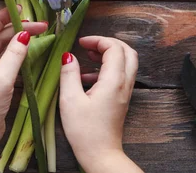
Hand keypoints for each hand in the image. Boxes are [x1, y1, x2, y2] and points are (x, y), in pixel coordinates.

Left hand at [0, 8, 46, 172]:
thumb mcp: (0, 80)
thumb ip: (14, 55)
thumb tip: (26, 35)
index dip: (3, 17)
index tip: (20, 9)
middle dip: (17, 30)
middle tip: (39, 24)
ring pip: (1, 48)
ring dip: (18, 41)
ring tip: (38, 32)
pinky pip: (4, 60)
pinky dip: (16, 54)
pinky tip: (30, 47)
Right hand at [59, 36, 142, 172]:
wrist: (101, 155)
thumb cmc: (85, 131)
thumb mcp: (70, 100)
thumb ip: (69, 74)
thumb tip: (68, 56)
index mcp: (114, 81)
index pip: (114, 47)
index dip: (98, 40)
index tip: (81, 42)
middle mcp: (124, 84)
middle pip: (127, 51)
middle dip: (108, 43)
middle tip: (89, 45)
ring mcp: (125, 92)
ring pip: (126, 62)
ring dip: (109, 54)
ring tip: (88, 56)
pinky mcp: (121, 99)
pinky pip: (121, 75)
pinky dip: (108, 68)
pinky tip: (88, 76)